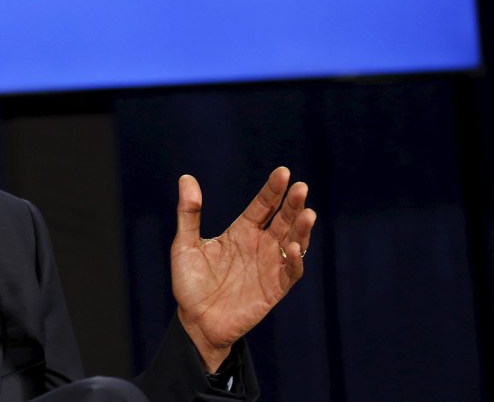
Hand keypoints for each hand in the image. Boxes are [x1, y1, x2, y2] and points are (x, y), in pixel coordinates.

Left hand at [171, 167, 315, 371]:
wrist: (195, 321)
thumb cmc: (189, 282)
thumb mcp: (185, 244)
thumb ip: (189, 213)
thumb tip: (186, 178)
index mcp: (241, 231)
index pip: (262, 205)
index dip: (272, 190)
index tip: (282, 173)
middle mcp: (259, 245)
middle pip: (282, 219)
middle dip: (292, 204)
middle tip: (301, 187)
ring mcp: (269, 266)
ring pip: (293, 242)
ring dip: (302, 228)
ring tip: (308, 213)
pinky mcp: (275, 289)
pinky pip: (290, 272)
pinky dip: (295, 260)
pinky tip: (295, 247)